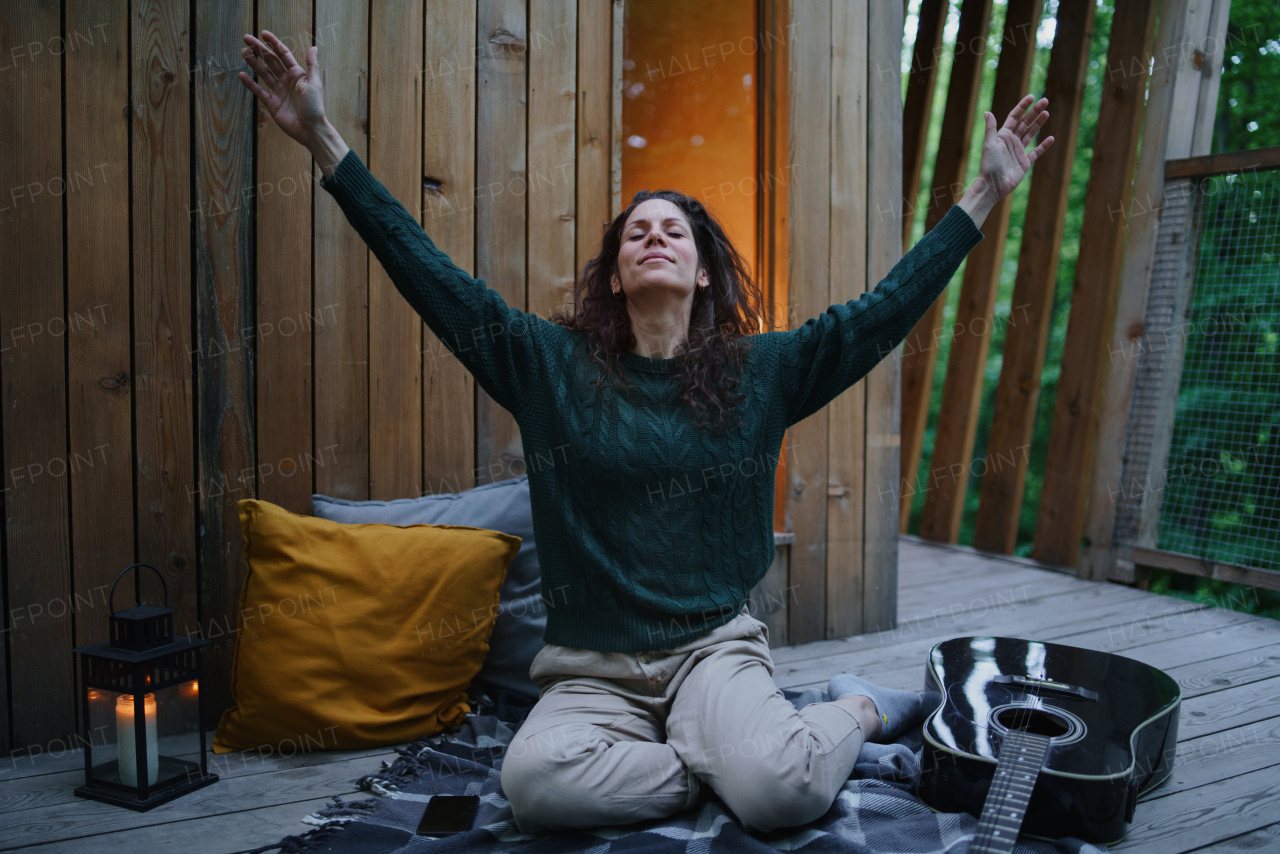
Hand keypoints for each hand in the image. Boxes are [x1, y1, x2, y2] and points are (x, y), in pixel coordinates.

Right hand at [238, 30, 328, 146]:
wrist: (310, 129)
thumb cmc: (315, 107)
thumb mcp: (314, 84)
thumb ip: (312, 65)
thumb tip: (313, 47)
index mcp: (297, 74)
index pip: (283, 54)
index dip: (274, 43)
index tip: (263, 33)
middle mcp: (287, 81)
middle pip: (271, 61)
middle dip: (259, 49)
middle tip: (246, 39)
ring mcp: (279, 92)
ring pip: (264, 73)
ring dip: (254, 63)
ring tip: (243, 53)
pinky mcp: (272, 104)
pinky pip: (259, 91)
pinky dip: (250, 83)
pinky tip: (242, 74)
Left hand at [976, 94, 1054, 203]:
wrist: (993, 185)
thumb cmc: (989, 165)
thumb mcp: (989, 145)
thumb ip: (990, 129)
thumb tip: (987, 112)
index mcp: (1003, 135)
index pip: (1015, 117)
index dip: (1023, 106)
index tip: (1032, 97)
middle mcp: (1011, 141)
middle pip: (1025, 123)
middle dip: (1035, 112)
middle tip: (1045, 101)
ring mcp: (1019, 151)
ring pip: (1031, 134)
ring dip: (1039, 123)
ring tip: (1047, 113)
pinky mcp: (1025, 162)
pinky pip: (1036, 152)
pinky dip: (1043, 146)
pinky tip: (1051, 138)